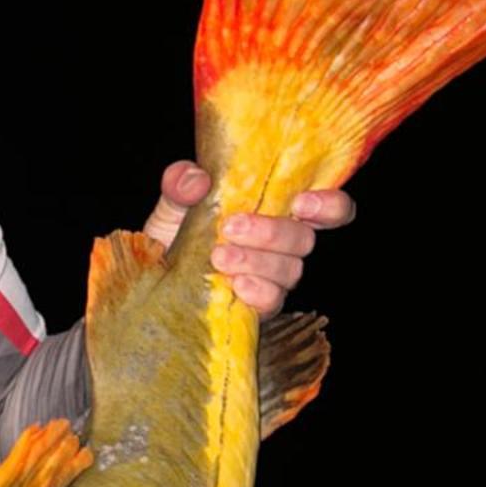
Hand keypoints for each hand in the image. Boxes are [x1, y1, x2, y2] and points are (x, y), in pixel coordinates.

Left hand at [143, 162, 355, 317]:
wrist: (155, 276)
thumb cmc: (175, 234)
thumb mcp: (174, 202)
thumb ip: (182, 183)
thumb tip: (197, 180)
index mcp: (276, 211)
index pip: (328, 209)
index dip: (330, 206)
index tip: (302, 203)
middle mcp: (282, 246)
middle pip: (305, 239)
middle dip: (272, 232)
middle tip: (232, 227)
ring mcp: (272, 278)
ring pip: (290, 271)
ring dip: (256, 261)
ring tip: (219, 256)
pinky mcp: (257, 306)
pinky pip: (272, 301)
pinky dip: (257, 292)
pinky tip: (234, 285)